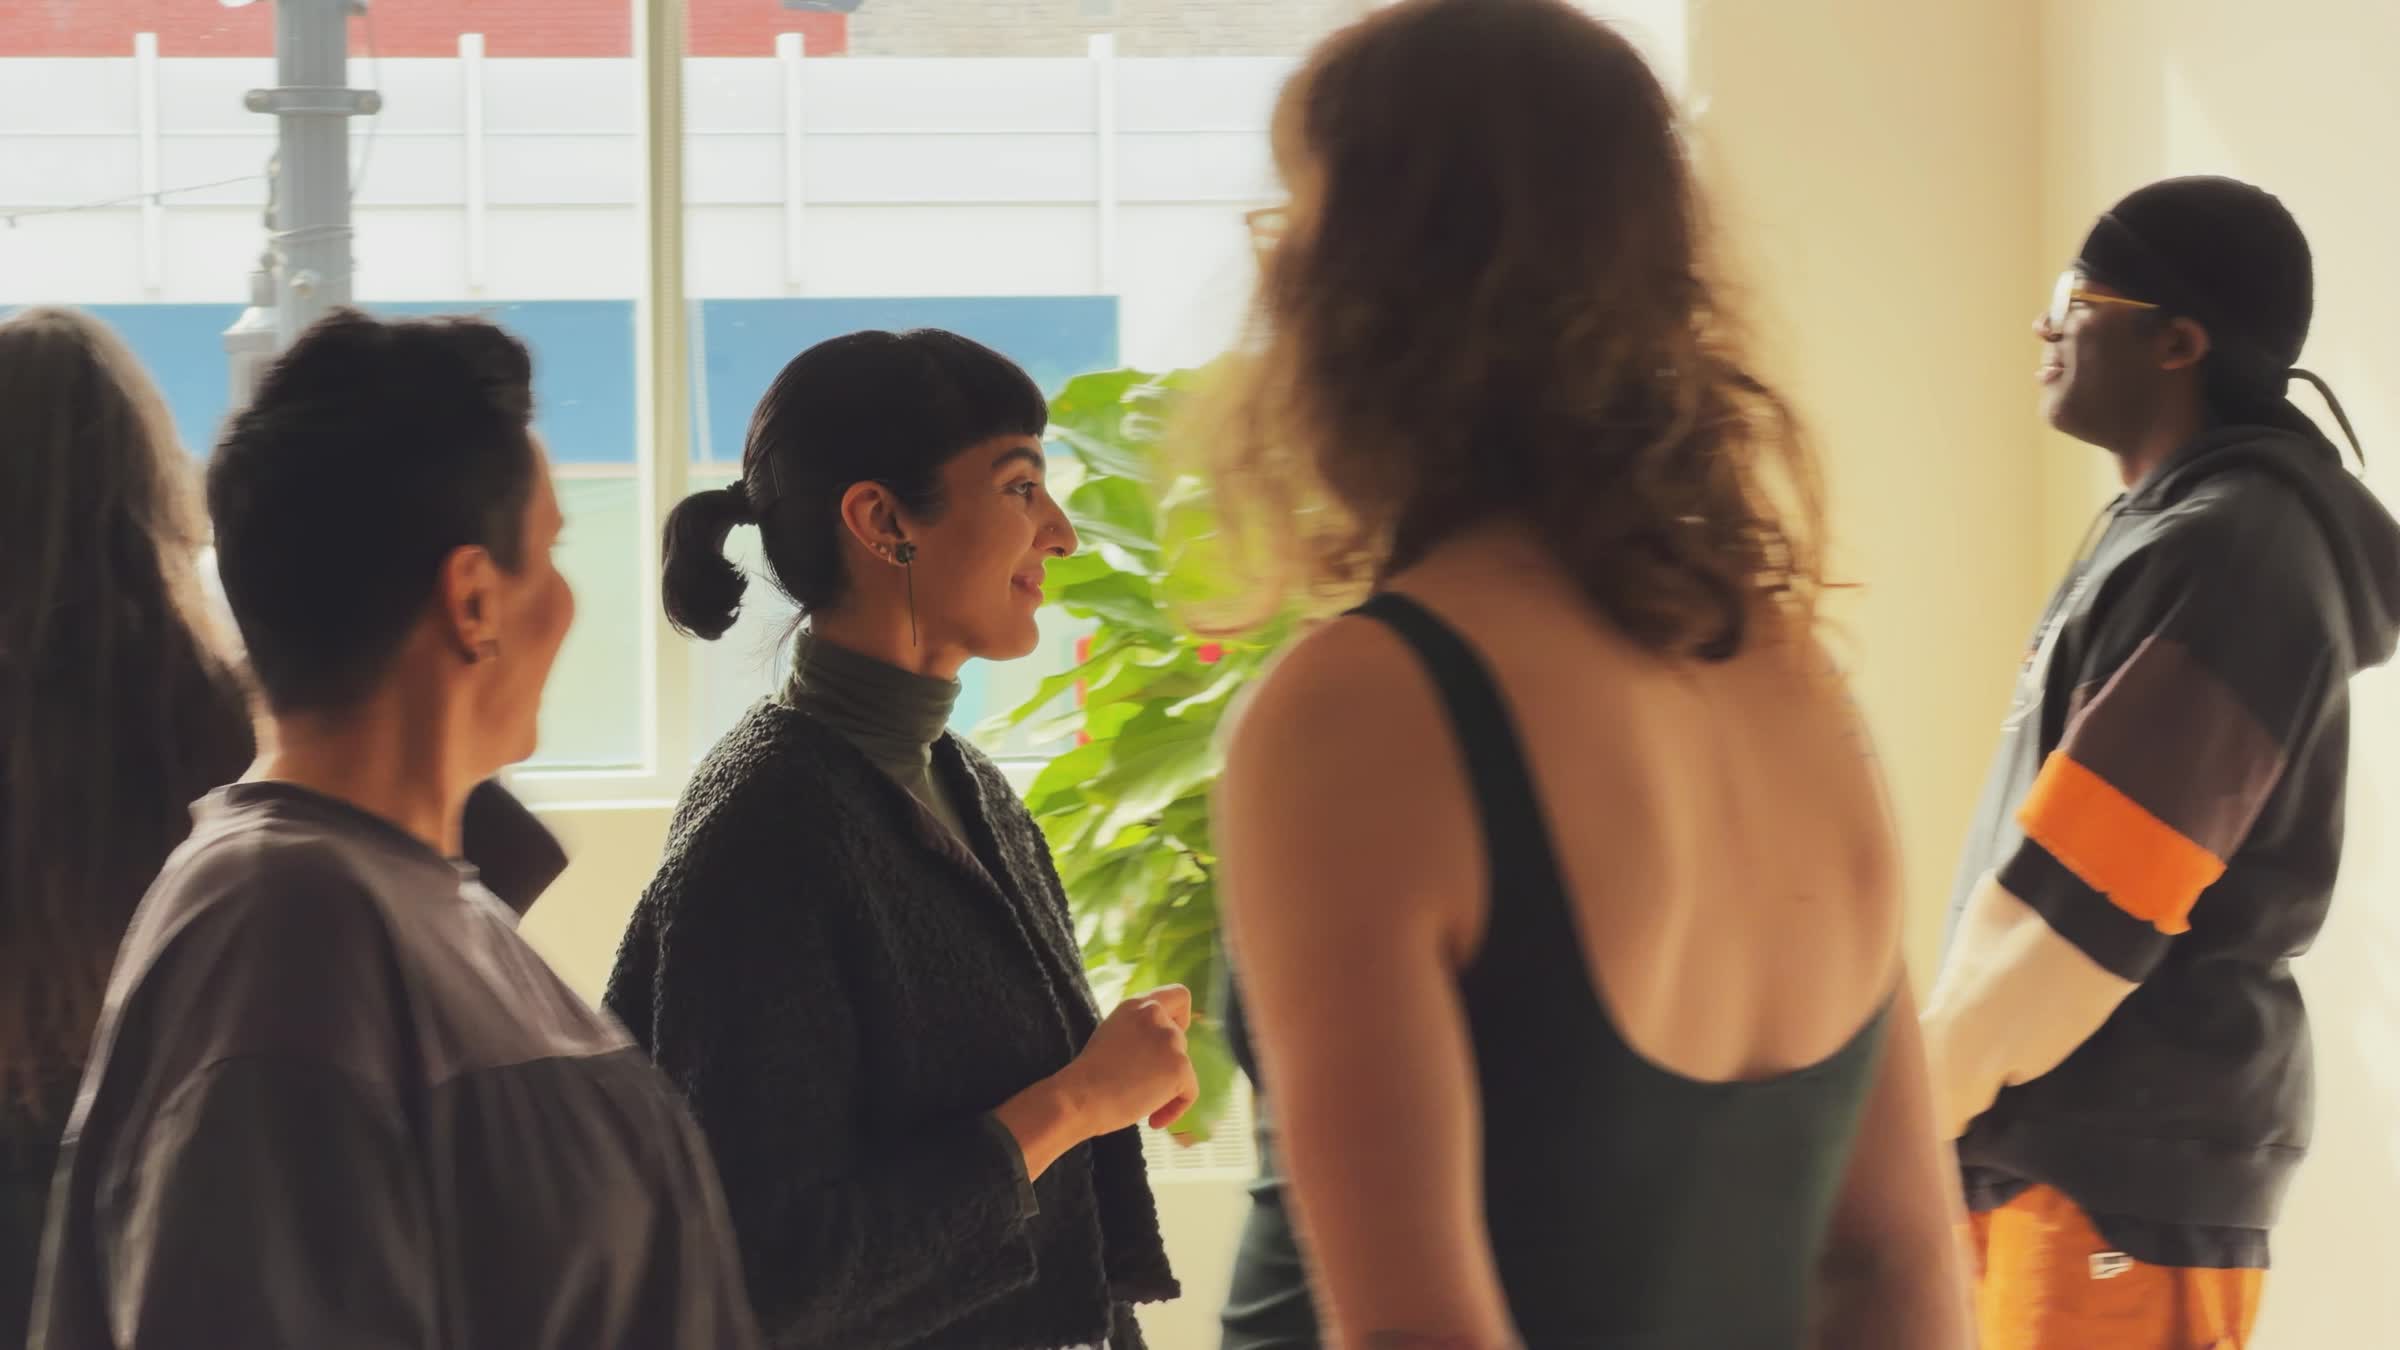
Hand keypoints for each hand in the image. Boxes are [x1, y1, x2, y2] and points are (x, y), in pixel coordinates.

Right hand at [1060, 985, 1198, 1135]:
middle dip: (1165, 1063)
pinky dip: (1174, 1109)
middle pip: (1180, 1040)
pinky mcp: (1180, 1067)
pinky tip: (1152, 1120)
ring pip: (1183, 1067)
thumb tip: (1163, 1049)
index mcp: (1137, 1005)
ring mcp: (1171, 1040)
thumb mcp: (1113, 1035)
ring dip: (1166, 1087)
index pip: (1179, 995)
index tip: (1167, 1040)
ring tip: (1139, 1103)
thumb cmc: (1088, 1077)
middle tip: (1139, 1084)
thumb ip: (1140, 1031)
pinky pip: (1189, 1093)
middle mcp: (1156, 1015)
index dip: (1180, 1019)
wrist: (1079, 1097)